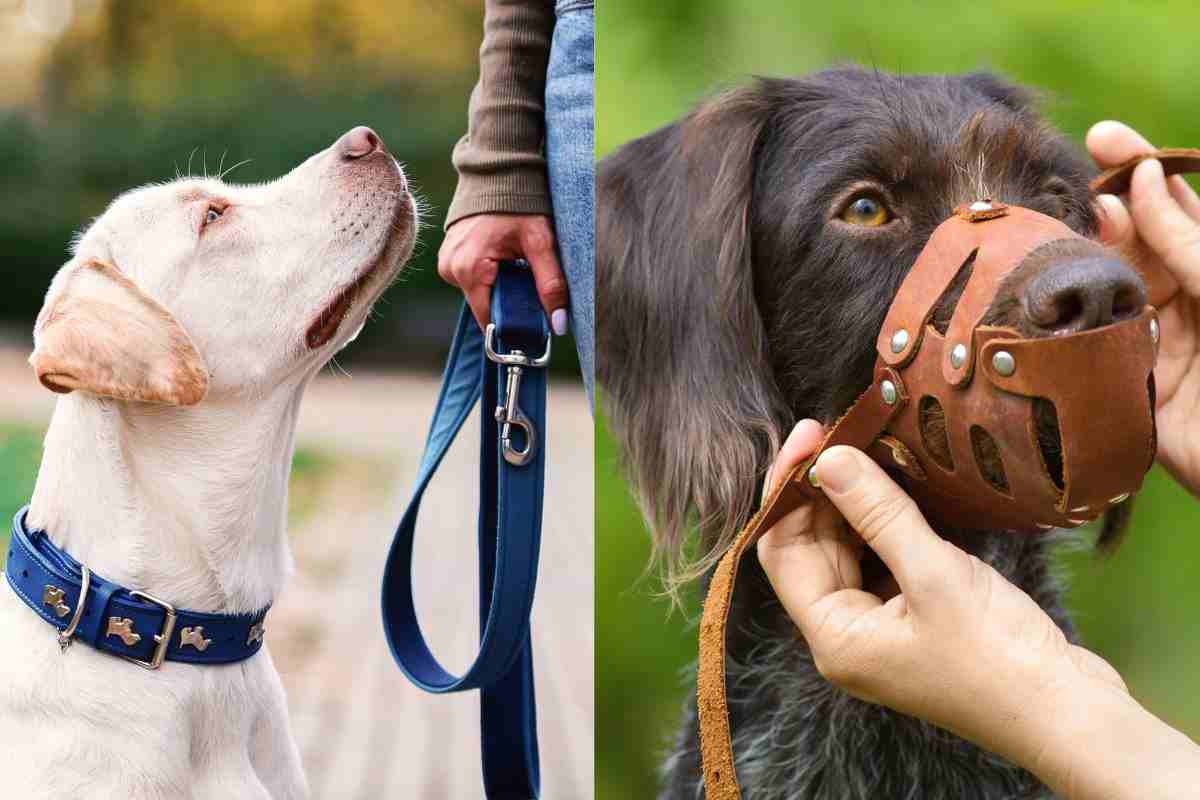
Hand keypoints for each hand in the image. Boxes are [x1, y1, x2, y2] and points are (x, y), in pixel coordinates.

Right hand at [437, 213, 568, 333]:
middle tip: (532, 283)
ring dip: (502, 286)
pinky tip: (504, 258)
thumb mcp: (540, 242)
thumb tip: (558, 323)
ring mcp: (447, 263)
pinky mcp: (450, 257)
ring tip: (518, 263)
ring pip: (481, 293)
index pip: (489, 319)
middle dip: (511, 301)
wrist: (497, 172)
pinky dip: (492, 275)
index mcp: (468, 269)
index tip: (535, 325)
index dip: (513, 325)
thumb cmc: (519, 203)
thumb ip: (550, 283)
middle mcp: (451, 269)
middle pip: (486, 306)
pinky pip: (474, 279)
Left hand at [755, 422, 1127, 768]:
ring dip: (851, 502)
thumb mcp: (934, 574)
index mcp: (833, 637)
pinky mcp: (913, 618)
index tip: (809, 435)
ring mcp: (879, 628)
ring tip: (865, 445)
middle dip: (819, 490)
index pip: (781, 551)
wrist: (1070, 713)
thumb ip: (877, 513)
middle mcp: (845, 635)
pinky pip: (880, 559)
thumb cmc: (1000, 656)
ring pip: (845, 550)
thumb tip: (829, 459)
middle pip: (809, 548)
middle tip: (839, 429)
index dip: (787, 490)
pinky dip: (881, 522)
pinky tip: (895, 484)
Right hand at [1087, 122, 1199, 494]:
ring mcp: (1155, 346)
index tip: (1103, 138)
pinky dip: (1066, 323)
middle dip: (1104, 211)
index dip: (1140, 171)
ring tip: (1062, 232)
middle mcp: (1187, 303)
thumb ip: (1191, 240)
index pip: (1177, 208)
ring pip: (1104, 290)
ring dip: (1082, 262)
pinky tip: (1044, 296)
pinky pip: (1089, 349)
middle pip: (1134, 244)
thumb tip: (1141, 182)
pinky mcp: (1130, 393)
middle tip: (1079, 190)